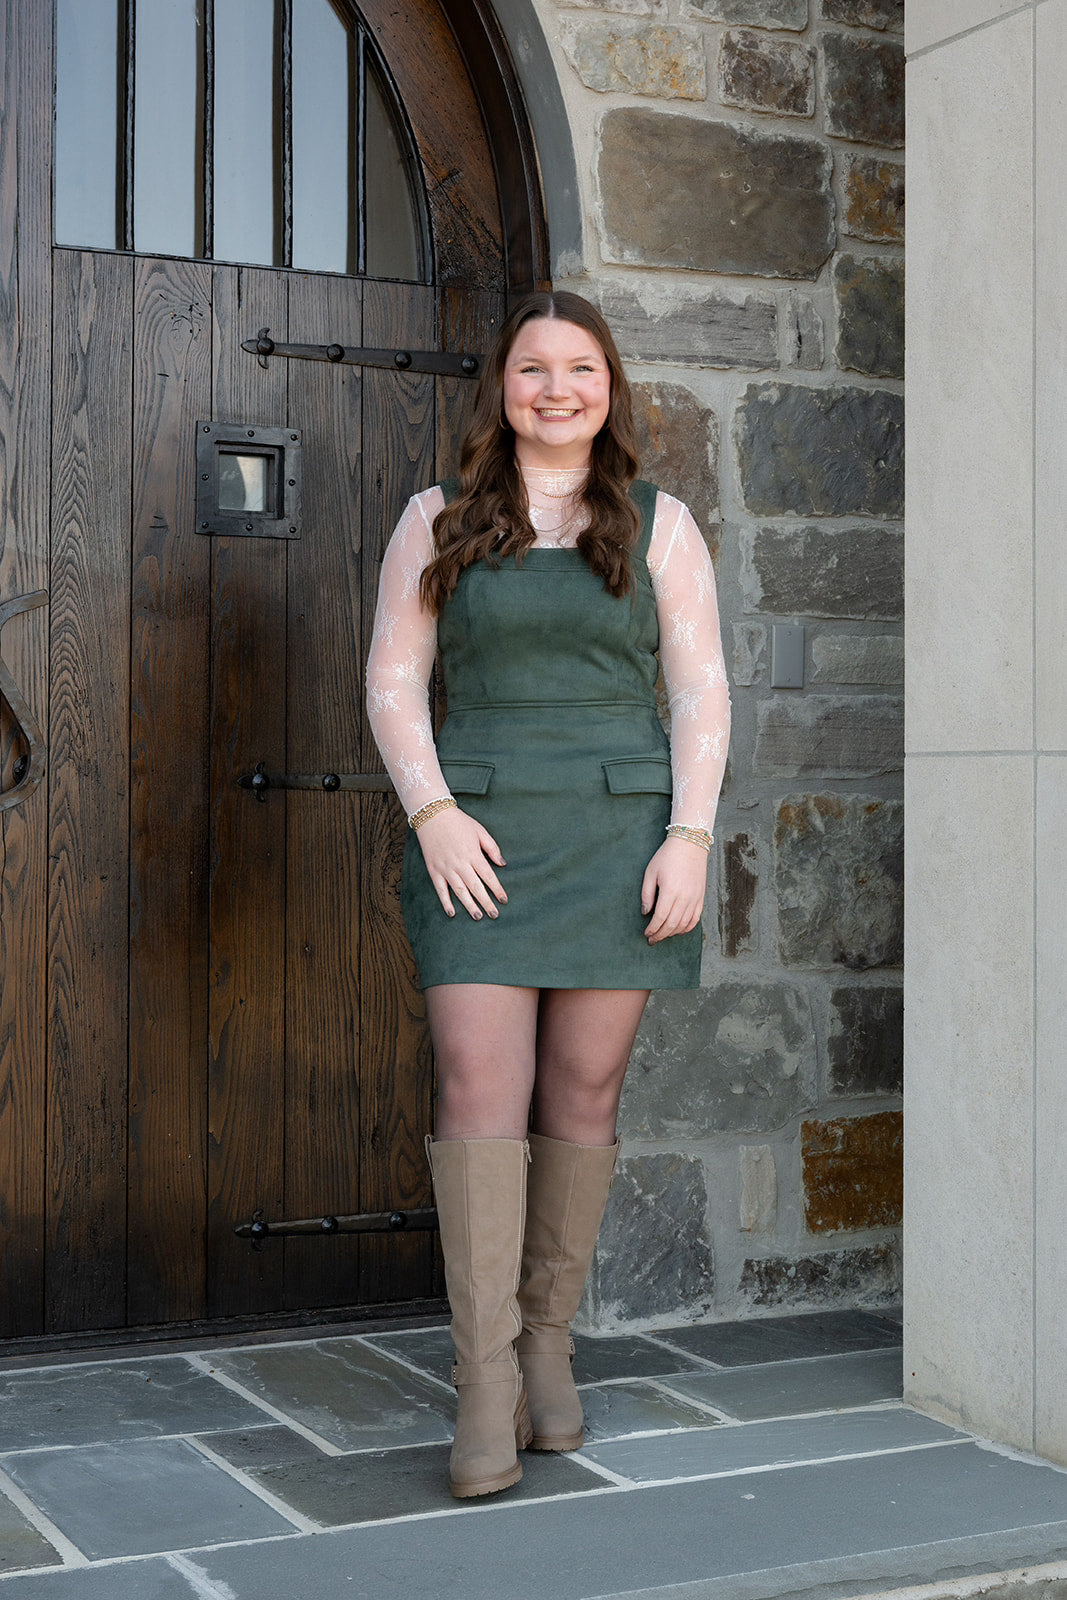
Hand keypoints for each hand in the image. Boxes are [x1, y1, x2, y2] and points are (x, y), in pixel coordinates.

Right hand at [415, 806, 507, 920]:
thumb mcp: (480, 831)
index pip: (488, 876)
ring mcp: (446, 868)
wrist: (432, 816)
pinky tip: (452, 913)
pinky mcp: (434, 870)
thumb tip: (502, 864)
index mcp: (473, 854)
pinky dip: (446, 902)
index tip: (504, 900)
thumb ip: (492, 848)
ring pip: (460, 891)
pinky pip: (440, 890)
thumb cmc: (459, 822)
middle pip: (476, 887)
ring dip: (469, 905)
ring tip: (478, 917)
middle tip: (495, 915)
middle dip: (486, 902)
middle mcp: (460, 864)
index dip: (497, 889)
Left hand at [640, 837, 707, 943]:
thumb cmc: (667, 857)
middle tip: (652, 940)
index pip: (660, 918)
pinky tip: (678, 930)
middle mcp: (684, 898)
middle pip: (671, 925)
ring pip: (684, 925)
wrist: (690, 845)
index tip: (646, 934)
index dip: (652, 929)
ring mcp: (695, 899)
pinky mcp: (701, 898)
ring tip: (663, 935)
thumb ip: (647, 894)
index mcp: (670, 891)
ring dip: (672, 933)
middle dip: (660, 935)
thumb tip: (645, 913)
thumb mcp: (650, 872)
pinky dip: (686, 928)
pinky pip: (695, 919)